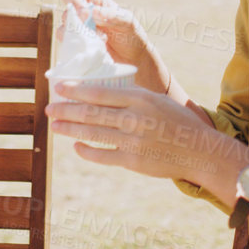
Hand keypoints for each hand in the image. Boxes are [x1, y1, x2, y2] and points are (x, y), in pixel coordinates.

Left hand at [48, 81, 247, 185]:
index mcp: (140, 99)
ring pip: (92, 133)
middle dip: (65, 110)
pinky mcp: (132, 161)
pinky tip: (76, 145)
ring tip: (55, 126)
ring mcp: (132, 141)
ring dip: (69, 129)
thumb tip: (99, 93)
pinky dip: (86, 150)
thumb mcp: (157, 100)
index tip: (59, 87)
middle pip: (90, 113)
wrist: (200, 151)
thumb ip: (131, 97)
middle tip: (49, 108)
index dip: (75, 90)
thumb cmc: (177, 122)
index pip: (99, 92)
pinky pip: (102, 155)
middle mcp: (134, 118)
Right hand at [58, 0, 149, 65]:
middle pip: (66, 11)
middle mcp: (83, 13)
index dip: (72, 0)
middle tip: (98, 31)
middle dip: (80, 22)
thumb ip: (111, 14)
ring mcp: (79, 29)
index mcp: (93, 0)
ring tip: (101, 40)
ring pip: (63, 28)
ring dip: (81, 35)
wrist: (134, 58)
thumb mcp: (127, 21)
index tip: (83, 13)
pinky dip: (78, 45)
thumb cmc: (132, 35)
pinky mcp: (77, 44)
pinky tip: (93, 47)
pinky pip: (67, 43)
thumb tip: (91, 11)